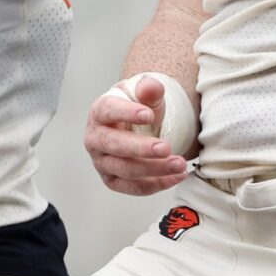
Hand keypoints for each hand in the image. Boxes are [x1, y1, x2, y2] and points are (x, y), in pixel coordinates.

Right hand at [83, 76, 189, 195]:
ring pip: (124, 169)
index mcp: (99, 113)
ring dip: (154, 169)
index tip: (149, 115)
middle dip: (140, 148)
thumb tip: (151, 87)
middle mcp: (95, 138)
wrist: (134, 128)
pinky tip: (176, 176)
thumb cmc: (136, 110)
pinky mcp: (112, 180)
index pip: (107, 110)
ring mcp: (102, 161)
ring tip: (179, 164)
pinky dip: (156, 184)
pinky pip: (132, 187)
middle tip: (166, 148)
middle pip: (113, 145)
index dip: (126, 113)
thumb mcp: (142, 95)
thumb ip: (148, 89)